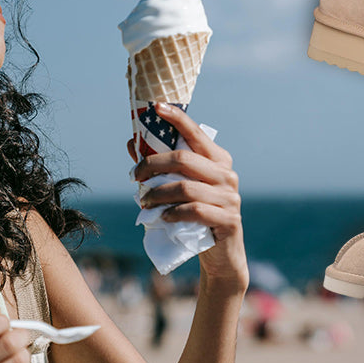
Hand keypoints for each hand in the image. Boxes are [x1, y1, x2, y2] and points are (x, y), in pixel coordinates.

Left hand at [128, 103, 247, 293]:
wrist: (221, 255)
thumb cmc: (197, 216)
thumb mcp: (180, 188)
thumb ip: (160, 167)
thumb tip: (132, 142)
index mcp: (218, 160)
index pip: (196, 133)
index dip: (177, 118)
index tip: (155, 107)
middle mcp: (227, 175)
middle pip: (184, 159)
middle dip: (153, 164)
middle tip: (135, 175)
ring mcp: (230, 198)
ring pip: (186, 187)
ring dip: (158, 194)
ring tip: (143, 201)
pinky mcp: (229, 221)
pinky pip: (195, 211)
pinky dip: (172, 213)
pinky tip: (162, 217)